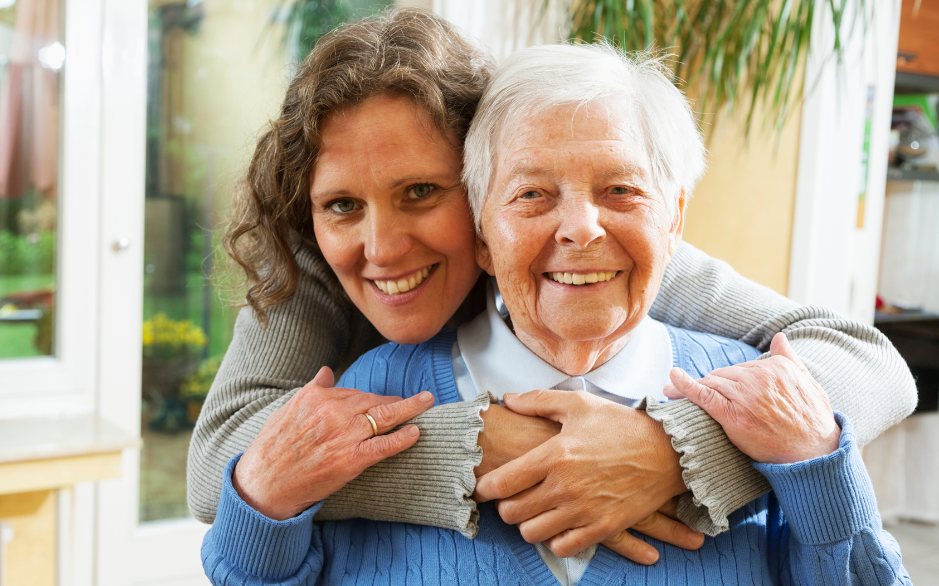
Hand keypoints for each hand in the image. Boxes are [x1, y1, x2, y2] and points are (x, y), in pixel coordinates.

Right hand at [232, 367, 434, 519]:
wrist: (264, 483)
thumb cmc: (273, 448)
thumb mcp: (287, 410)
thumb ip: (312, 389)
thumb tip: (326, 371)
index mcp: (317, 397)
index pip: (354, 392)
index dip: (373, 398)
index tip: (385, 399)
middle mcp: (333, 412)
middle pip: (373, 401)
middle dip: (397, 400)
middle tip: (418, 399)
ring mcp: (344, 436)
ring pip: (384, 418)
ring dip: (410, 409)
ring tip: (426, 402)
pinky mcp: (350, 460)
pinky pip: (383, 446)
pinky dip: (402, 438)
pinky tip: (416, 432)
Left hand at [474, 390, 694, 561]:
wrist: (668, 451)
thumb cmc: (622, 425)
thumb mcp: (579, 404)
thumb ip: (539, 400)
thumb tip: (508, 400)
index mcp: (555, 454)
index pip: (502, 483)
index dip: (484, 488)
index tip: (481, 487)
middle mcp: (565, 486)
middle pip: (512, 512)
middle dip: (504, 507)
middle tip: (510, 499)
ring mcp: (584, 510)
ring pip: (533, 533)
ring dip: (528, 524)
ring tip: (533, 511)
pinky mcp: (602, 528)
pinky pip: (562, 547)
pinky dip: (554, 539)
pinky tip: (558, 525)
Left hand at [664, 332, 840, 464]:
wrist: (815, 453)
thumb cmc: (814, 421)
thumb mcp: (809, 383)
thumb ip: (790, 358)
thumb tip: (779, 337)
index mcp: (776, 367)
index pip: (740, 368)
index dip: (728, 379)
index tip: (718, 384)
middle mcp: (759, 378)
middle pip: (723, 375)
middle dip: (709, 384)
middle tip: (691, 393)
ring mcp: (746, 396)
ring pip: (712, 384)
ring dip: (692, 388)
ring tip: (671, 392)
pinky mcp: (733, 415)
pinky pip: (704, 396)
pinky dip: (686, 386)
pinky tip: (672, 379)